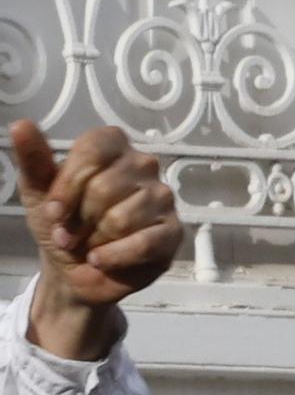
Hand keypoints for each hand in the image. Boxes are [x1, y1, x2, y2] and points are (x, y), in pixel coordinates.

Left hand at [13, 120, 181, 360]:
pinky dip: (113, 257)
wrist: (74, 269)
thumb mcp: (37, 191)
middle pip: (105, 187)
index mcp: (113, 147)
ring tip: (88, 246)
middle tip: (68, 234)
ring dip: (94, 240)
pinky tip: (100, 260)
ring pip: (122, 218)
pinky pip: (143, 243)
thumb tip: (21, 124)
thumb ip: (32, 158)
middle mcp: (144, 165)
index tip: (53, 211)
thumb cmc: (60, 223)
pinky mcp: (173, 232)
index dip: (68, 185)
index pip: (94, 149)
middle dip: (78, 219)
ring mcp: (162, 198)